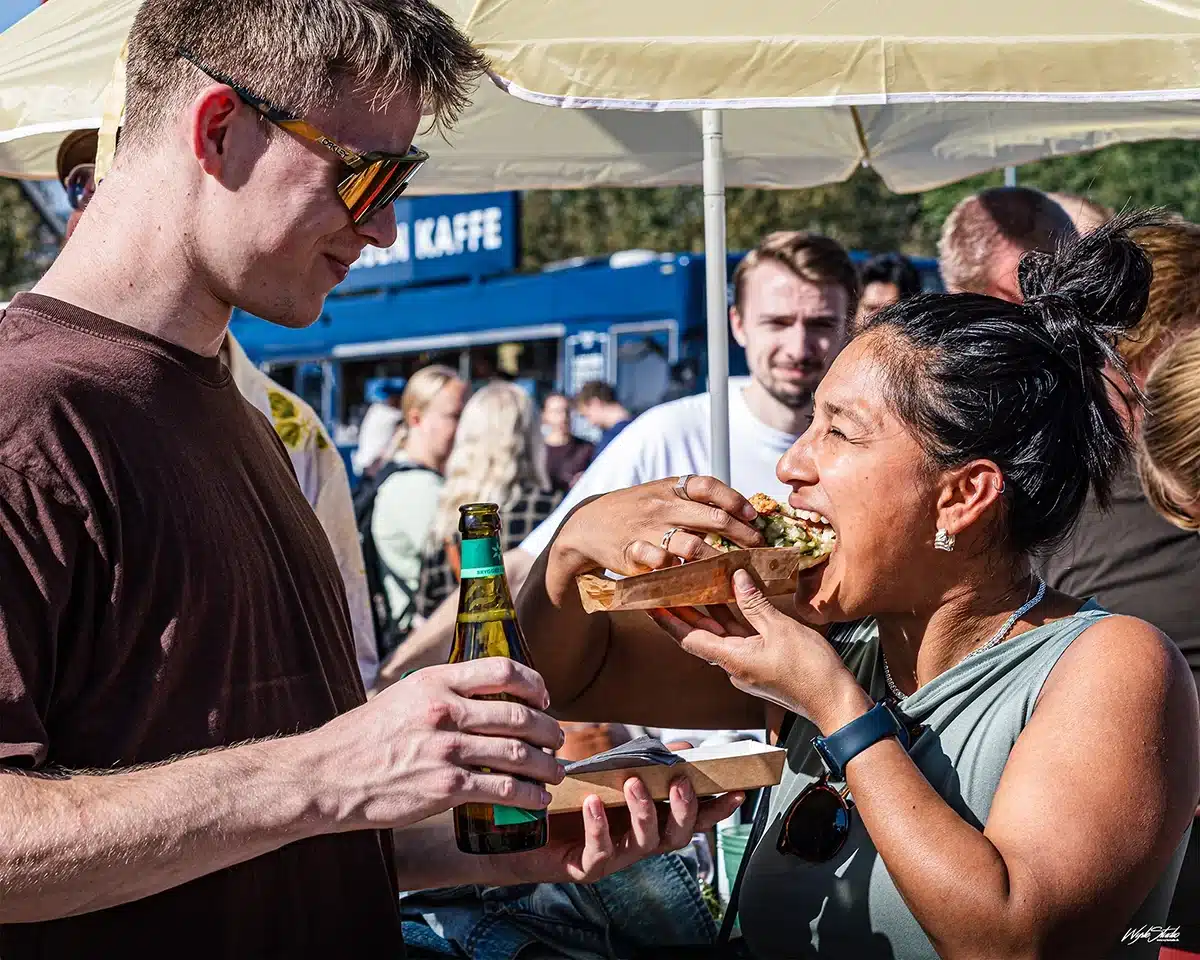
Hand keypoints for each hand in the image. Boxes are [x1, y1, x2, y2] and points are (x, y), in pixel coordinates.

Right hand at [304, 658, 565, 831]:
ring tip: (555, 770)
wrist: (326, 776)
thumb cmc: (364, 736)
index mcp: (436, 681)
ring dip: (546, 764)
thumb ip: (442, 691)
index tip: (544, 698)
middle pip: (519, 715)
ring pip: (518, 753)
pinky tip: (536, 798)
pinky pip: (502, 789)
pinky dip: (528, 795)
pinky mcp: (444, 788)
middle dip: (549, 729)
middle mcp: (444, 711)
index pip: (503, 670)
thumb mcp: (403, 695)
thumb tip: (482, 690)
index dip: (535, 684)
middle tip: (557, 738)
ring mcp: (446, 750)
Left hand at [500, 776, 743, 884]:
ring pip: (645, 844)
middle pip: (677, 836)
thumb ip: (644, 764)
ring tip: (634, 783)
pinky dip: (599, 827)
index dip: (716, 808)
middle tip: (682, 781)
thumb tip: (681, 748)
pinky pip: (600, 853)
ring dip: (644, 812)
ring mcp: (614, 856)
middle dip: (685, 809)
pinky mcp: (585, 867)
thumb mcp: (608, 773)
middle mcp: (637, 842)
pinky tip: (593, 804)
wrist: (520, 829)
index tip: (737, 791)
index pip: (691, 817)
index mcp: (648, 820)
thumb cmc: (568, 799)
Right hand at [547, 477, 764, 600]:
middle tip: (756, 547)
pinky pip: (666, 566)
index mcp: (670, 488)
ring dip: (719, 559)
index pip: (709, 487)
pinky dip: (685, 574)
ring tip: (734, 568)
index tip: (753, 516)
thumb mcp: (659, 493)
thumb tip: (737, 509)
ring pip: (694, 546)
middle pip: (711, 518)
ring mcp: (649, 531)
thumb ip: (691, 499)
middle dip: (741, 535)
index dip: (735, 500)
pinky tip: (701, 581)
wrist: (587, 525)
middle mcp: (661, 506)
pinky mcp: (635, 555)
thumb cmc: (634, 509)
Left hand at [650, 569, 871, 733]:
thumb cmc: (810, 669)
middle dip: (684, 611)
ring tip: (695, 587)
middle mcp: (733, 667)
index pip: (689, 637)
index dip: (667, 620)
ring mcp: (747, 669)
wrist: (836, 703)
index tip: (650, 604)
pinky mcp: (762, 667)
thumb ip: (755, 603)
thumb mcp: (780, 628)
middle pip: (701, 636)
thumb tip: (736, 578)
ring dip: (709, 614)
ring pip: (721, 637)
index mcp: (731, 660)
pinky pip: (740, 640)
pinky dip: (732, 621)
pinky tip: (733, 602)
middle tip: (669, 587)